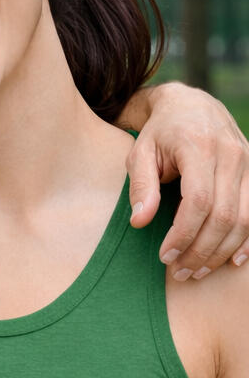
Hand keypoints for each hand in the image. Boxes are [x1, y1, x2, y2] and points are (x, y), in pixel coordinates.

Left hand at [126, 82, 248, 277]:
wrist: (191, 105)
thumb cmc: (160, 133)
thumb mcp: (140, 154)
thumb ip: (141, 187)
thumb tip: (139, 222)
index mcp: (199, 147)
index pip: (198, 201)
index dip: (183, 235)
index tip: (165, 256)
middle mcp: (231, 154)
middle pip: (224, 215)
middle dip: (202, 251)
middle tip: (179, 272)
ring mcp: (248, 163)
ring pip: (245, 219)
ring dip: (222, 251)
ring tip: (197, 271)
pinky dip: (247, 240)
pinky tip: (231, 260)